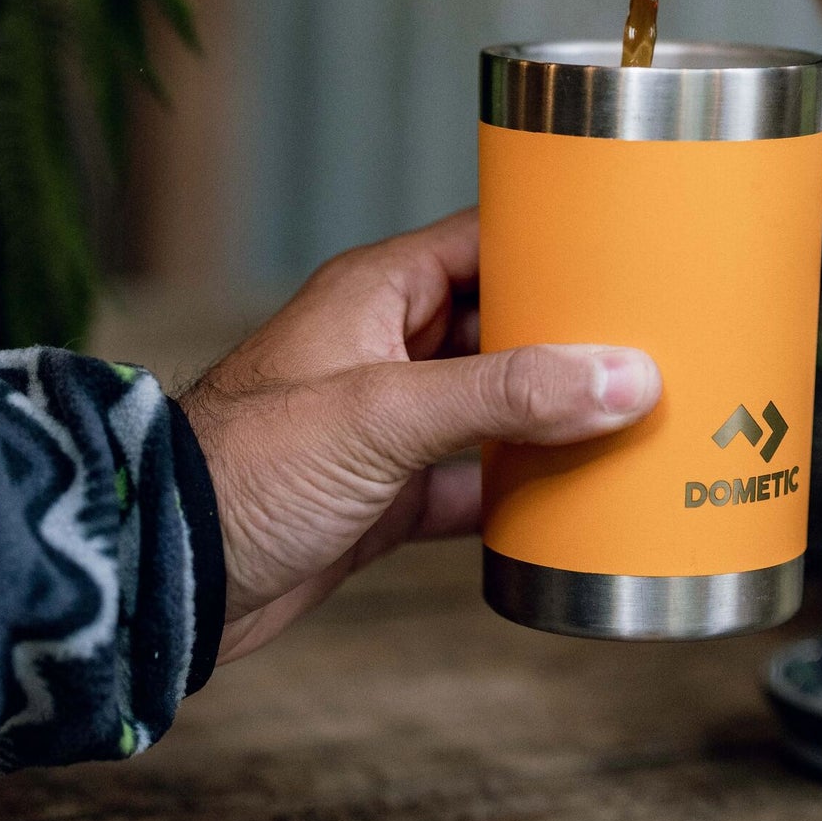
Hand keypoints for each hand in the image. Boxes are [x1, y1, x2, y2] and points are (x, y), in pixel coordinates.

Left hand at [180, 209, 660, 665]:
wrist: (165, 579)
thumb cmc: (244, 469)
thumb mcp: (383, 415)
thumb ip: (504, 394)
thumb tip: (620, 376)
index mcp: (377, 296)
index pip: (483, 241)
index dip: (554, 243)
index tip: (633, 253)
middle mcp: (385, 351)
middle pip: (500, 328)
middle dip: (571, 341)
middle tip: (656, 347)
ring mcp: (387, 427)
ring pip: (493, 409)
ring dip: (552, 420)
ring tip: (633, 421)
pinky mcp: (385, 497)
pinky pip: (470, 486)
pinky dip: (516, 496)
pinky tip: (568, 505)